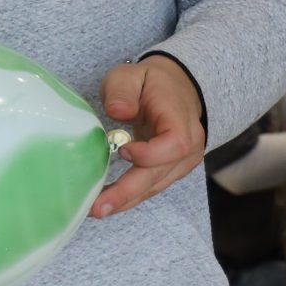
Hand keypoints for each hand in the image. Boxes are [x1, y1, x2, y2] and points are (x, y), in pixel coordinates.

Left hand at [93, 55, 207, 218]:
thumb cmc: (150, 82)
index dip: (150, 154)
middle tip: (98, 208)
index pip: (175, 145)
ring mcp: (181, 162)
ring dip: (125, 199)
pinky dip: (129, 196)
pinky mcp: (170, 170)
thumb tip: (118, 111)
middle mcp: (189, 146)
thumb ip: (122, 90)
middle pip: (160, 175)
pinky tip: (107, 203)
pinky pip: (150, 187)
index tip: (122, 150)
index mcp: (180, 120)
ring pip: (154, 186)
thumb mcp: (130, 75)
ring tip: (96, 210)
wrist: (175, 89)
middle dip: (127, 192)